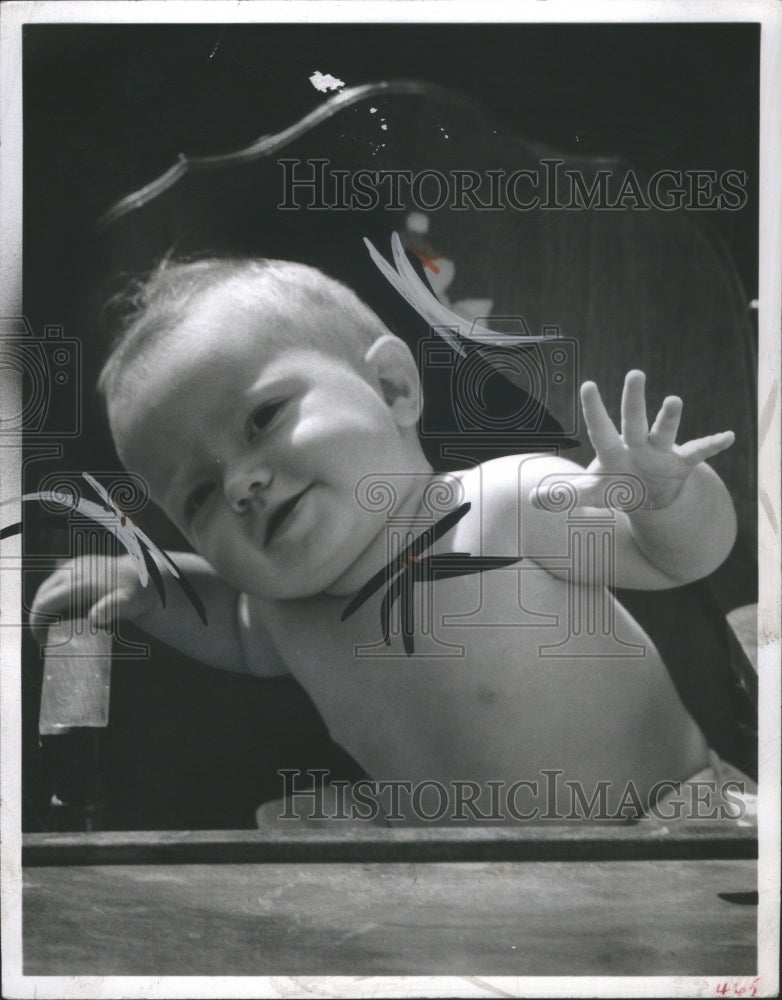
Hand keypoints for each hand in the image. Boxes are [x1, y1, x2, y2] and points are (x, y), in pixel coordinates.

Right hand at [30, 554, 156, 646]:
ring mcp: (75, 565)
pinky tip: (60, 611)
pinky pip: (57, 581)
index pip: (45, 602)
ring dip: (44, 605)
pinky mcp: (79, 564)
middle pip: (42, 594)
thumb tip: (94, 617)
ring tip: (49, 626)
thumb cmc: (135, 593)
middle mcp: (74, 570)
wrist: (145, 575)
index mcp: (80, 582)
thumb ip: (110, 609)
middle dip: (37, 614)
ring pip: (48, 586)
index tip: (40, 639)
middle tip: (42, 636)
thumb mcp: (127, 603)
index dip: (37, 621)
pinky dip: (53, 596)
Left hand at [577, 370, 733, 509]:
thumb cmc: (615, 485)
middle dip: (634, 399)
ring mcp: (660, 452)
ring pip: (665, 432)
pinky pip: (698, 452)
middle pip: (633, 420)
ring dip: (670, 417)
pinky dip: (713, 444)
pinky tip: (728, 437)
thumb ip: (565, 494)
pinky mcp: (680, 464)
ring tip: (674, 399)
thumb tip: (533, 498)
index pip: (600, 428)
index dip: (594, 409)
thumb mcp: (591, 492)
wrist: (648, 498)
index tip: (588, 384)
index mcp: (611, 450)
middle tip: (635, 373)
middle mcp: (636, 444)